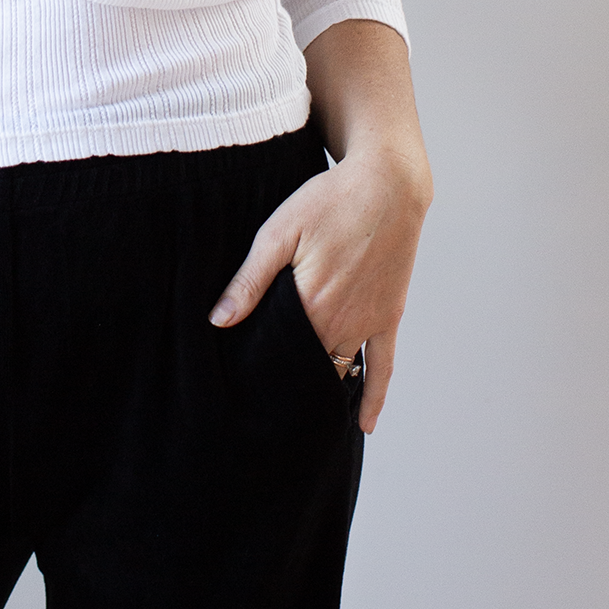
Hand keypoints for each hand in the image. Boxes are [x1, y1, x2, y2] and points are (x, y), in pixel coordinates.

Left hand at [208, 147, 429, 433]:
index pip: (275, 354)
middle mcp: (341, 322)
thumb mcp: (278, 232)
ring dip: (318, 388)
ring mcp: (368, 322)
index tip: (236, 384)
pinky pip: (384, 367)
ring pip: (338, 370)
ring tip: (293, 413)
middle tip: (258, 402)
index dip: (256, 369)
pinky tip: (363, 425)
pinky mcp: (389, 316)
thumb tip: (219, 321)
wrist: (388, 183)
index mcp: (309, 303)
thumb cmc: (328, 200)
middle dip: (283, 381)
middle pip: (305, 366)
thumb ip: (249, 281)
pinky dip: (373, 397)